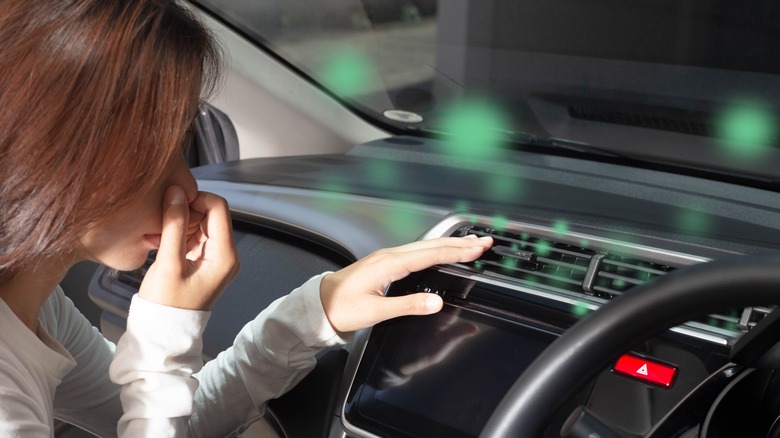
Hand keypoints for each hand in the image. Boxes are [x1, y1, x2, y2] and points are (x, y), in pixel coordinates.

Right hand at [139, 186, 239, 309]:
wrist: (164, 331)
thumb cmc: (166, 303)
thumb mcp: (168, 263)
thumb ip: (173, 225)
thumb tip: (175, 192)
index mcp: (226, 255)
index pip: (218, 207)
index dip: (196, 199)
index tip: (172, 203)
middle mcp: (228, 255)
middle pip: (211, 214)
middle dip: (187, 211)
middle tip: (162, 222)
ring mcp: (218, 258)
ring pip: (202, 224)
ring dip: (181, 223)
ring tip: (160, 235)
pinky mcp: (206, 261)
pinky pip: (196, 236)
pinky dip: (180, 233)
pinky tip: (163, 242)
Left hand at [319, 235, 492, 332]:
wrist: (319, 304)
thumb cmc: (342, 308)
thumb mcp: (376, 312)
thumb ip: (408, 305)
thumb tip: (436, 302)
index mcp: (389, 264)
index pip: (431, 255)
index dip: (456, 252)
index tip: (477, 249)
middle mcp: (389, 256)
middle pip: (431, 245)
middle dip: (459, 243)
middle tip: (483, 241)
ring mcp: (386, 257)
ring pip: (425, 246)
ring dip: (449, 244)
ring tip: (470, 244)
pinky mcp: (384, 262)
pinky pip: (416, 251)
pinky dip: (435, 249)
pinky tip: (442, 251)